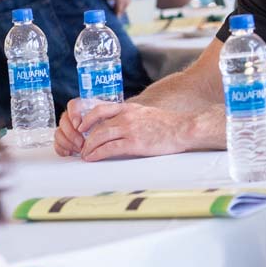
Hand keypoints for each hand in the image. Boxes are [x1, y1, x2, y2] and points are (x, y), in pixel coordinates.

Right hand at [53, 98, 117, 156]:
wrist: (112, 132)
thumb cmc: (112, 123)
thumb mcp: (112, 116)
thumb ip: (104, 117)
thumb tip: (102, 122)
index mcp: (84, 107)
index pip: (73, 105)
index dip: (73, 114)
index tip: (78, 125)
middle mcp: (74, 117)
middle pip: (64, 120)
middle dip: (71, 133)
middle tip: (81, 142)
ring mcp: (68, 129)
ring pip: (59, 132)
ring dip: (67, 142)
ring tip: (79, 148)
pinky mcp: (65, 140)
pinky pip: (57, 143)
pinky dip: (62, 149)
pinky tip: (70, 152)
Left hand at [59, 99, 194, 160]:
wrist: (183, 129)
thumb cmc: (168, 124)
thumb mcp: (146, 114)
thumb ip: (132, 117)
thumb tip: (120, 126)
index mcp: (129, 108)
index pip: (100, 110)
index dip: (87, 119)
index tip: (82, 127)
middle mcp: (126, 117)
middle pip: (97, 126)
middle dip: (86, 138)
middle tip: (82, 147)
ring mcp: (129, 129)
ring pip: (99, 137)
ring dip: (89, 148)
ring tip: (85, 155)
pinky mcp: (134, 143)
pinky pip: (109, 149)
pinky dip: (97, 154)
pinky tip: (93, 158)